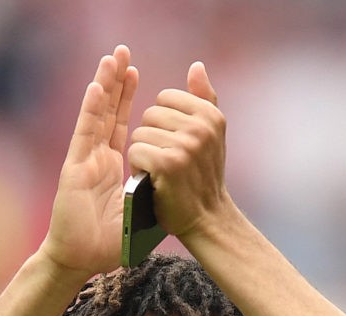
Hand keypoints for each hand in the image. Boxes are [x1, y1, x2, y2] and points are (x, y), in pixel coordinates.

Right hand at [41, 45, 138, 276]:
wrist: (83, 260)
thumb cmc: (109, 244)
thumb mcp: (143, 213)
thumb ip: (156, 194)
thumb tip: (179, 187)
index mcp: (112, 166)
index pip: (121, 124)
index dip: (127, 98)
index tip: (137, 73)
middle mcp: (96, 157)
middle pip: (107, 111)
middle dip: (116, 81)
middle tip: (123, 52)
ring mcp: (84, 160)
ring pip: (95, 114)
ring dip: (105, 85)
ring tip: (112, 58)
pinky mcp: (74, 168)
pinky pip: (85, 133)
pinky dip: (91, 109)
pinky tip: (98, 87)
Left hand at [128, 61, 231, 238]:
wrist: (207, 218)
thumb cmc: (203, 175)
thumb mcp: (210, 134)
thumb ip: (203, 98)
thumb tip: (196, 67)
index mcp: (210, 114)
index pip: (165, 98)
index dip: (162, 122)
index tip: (176, 143)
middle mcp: (201, 126)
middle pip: (150, 115)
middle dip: (151, 138)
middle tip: (169, 161)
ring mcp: (186, 144)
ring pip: (139, 134)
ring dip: (144, 154)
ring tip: (162, 172)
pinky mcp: (168, 163)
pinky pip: (135, 151)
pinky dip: (138, 167)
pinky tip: (153, 179)